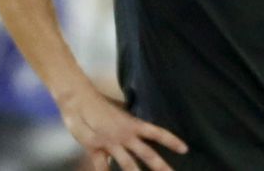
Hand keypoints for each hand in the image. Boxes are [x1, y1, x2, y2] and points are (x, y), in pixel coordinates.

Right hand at [59, 87, 186, 170]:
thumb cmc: (101, 106)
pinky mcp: (94, 148)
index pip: (158, 133)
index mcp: (133, 124)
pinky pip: (101, 166)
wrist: (79, 100)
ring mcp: (111, 142)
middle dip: (160, 165)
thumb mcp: (121, 114)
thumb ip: (131, 125)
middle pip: (146, 152)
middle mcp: (125, 135)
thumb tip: (142, 130)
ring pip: (127, 162)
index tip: (185, 149)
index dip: (172, 141)